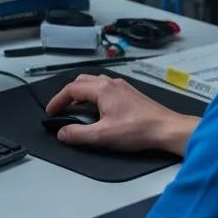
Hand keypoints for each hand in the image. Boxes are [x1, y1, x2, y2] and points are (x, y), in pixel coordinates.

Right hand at [46, 73, 195, 154]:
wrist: (166, 129)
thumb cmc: (138, 130)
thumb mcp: (103, 135)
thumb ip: (78, 134)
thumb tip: (62, 133)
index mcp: (102, 89)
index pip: (71, 89)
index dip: (57, 100)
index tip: (51, 112)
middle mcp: (112, 83)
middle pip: (82, 82)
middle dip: (68, 94)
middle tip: (61, 109)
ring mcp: (123, 87)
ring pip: (95, 83)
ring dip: (82, 94)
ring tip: (76, 109)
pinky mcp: (131, 94)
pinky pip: (106, 89)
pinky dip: (94, 96)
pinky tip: (98, 110)